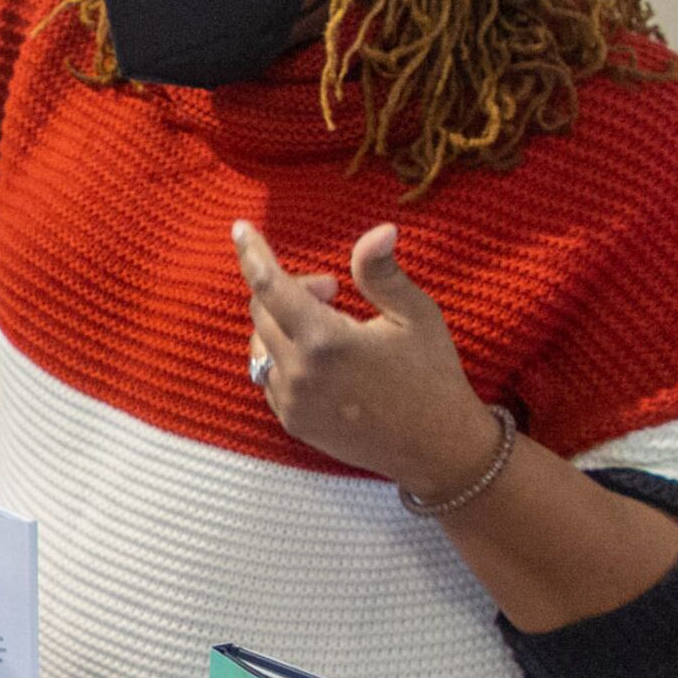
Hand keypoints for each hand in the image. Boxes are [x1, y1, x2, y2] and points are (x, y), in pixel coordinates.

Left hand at [233, 221, 507, 500]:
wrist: (437, 449)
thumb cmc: (433, 375)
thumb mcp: (417, 316)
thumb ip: (383, 273)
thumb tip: (379, 229)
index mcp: (326, 341)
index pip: (270, 286)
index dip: (252, 253)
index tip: (240, 228)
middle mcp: (299, 373)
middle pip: (262, 311)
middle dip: (289, 288)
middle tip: (334, 289)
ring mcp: (292, 403)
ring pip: (260, 344)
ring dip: (282, 323)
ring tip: (331, 323)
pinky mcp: (292, 422)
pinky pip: (268, 376)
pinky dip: (284, 355)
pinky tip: (322, 357)